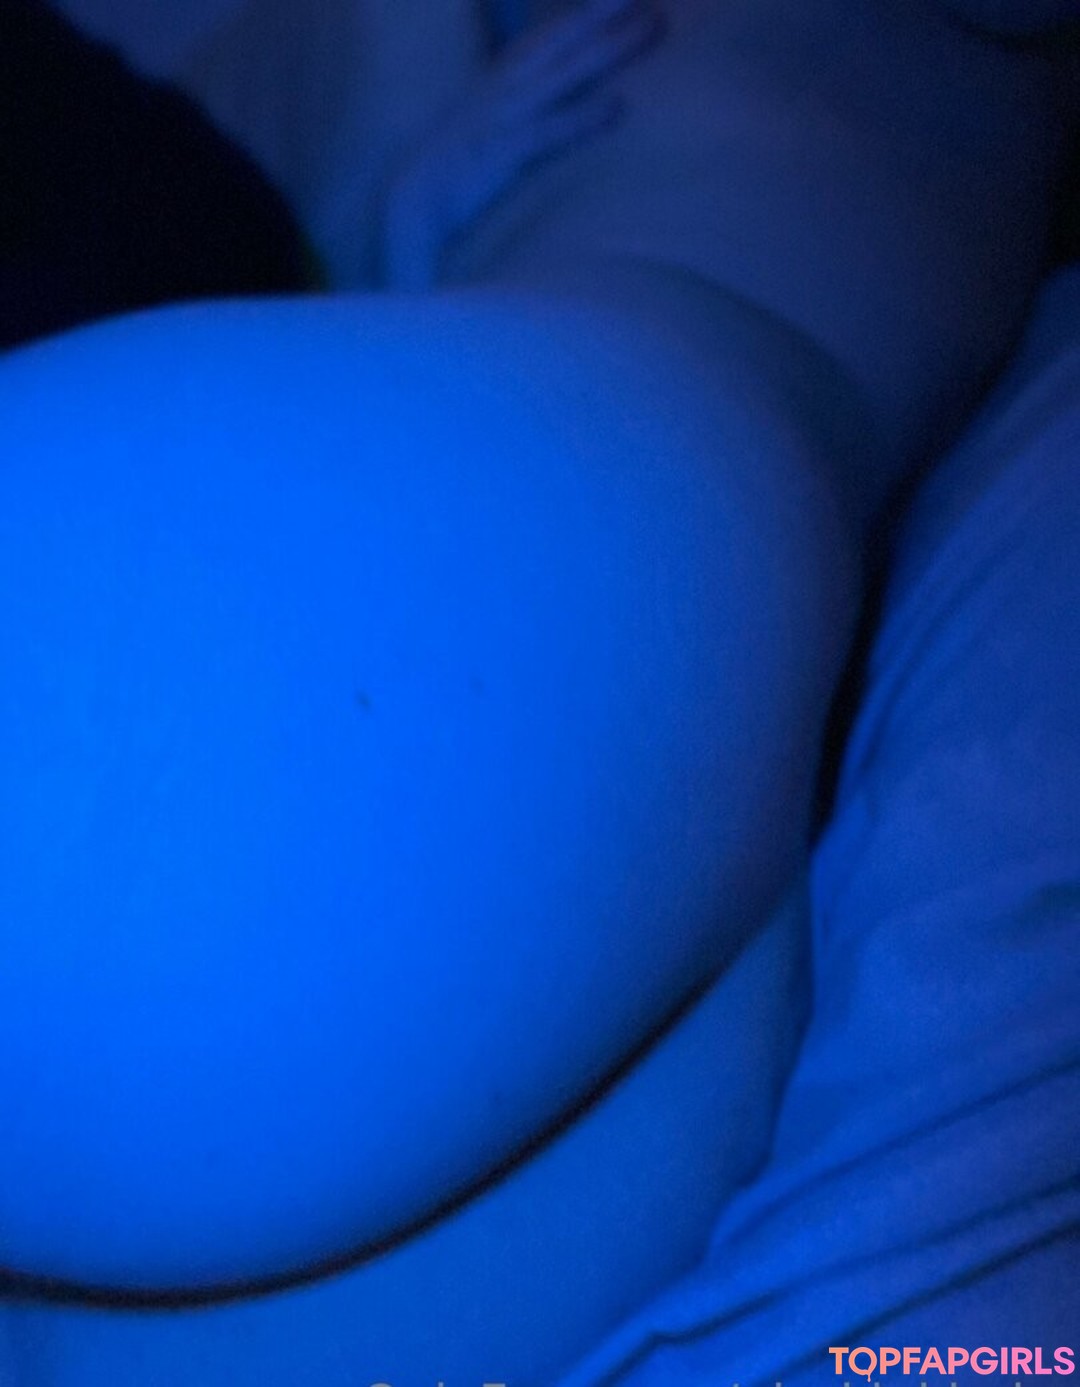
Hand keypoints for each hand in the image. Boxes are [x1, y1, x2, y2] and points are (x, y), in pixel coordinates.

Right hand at [380, 0, 662, 290]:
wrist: (406, 207)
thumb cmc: (446, 177)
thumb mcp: (479, 134)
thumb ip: (512, 117)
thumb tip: (538, 110)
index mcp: (494, 86)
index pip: (543, 41)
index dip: (579, 16)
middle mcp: (500, 93)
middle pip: (560, 44)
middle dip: (603, 15)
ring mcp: (500, 120)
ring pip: (563, 75)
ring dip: (608, 50)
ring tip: (651, 28)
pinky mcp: (499, 155)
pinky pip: (547, 132)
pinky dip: (582, 118)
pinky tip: (618, 107)